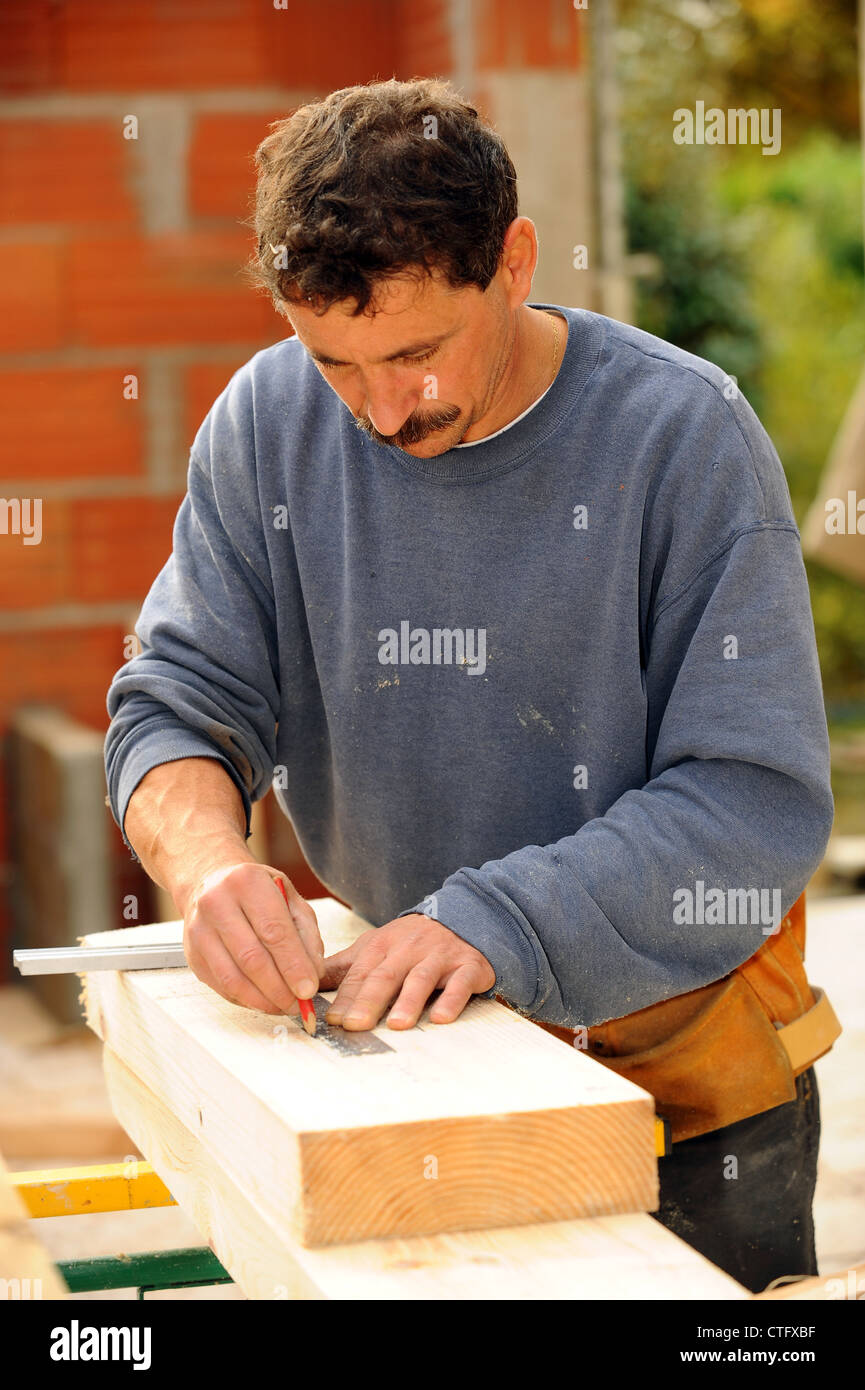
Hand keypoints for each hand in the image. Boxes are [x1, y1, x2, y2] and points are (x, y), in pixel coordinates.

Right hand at [182, 862, 324, 1015]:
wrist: (210, 883)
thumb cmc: (256, 891)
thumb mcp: (290, 899)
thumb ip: (306, 934)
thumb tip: (312, 974)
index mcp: (247, 882)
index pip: (274, 931)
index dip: (293, 965)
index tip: (309, 989)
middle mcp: (217, 903)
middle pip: (251, 958)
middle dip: (280, 988)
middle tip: (300, 1004)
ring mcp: (199, 931)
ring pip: (233, 978)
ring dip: (263, 1000)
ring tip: (284, 1006)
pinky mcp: (193, 955)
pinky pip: (222, 986)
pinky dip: (247, 1000)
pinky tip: (264, 1000)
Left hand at [319, 914, 495, 1029]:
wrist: (462, 918)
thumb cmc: (411, 942)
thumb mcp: (374, 947)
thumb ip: (342, 969)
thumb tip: (303, 987)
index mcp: (380, 946)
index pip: (359, 975)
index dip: (345, 998)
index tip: (333, 1020)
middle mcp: (408, 950)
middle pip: (385, 976)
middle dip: (369, 1001)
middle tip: (355, 1025)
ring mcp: (438, 957)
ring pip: (420, 979)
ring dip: (408, 1001)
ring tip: (397, 1024)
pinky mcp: (467, 967)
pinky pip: (460, 983)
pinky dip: (452, 1000)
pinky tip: (442, 1018)